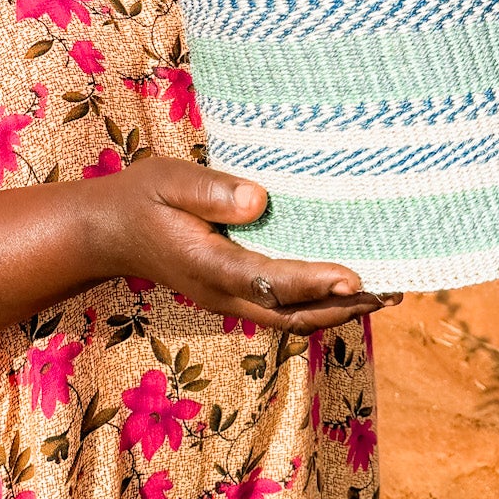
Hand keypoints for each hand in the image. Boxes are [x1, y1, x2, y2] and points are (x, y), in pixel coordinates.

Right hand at [91, 153, 399, 331]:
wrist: (107, 232)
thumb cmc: (140, 197)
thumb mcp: (167, 180)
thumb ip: (209, 191)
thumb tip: (258, 201)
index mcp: (208, 266)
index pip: (269, 281)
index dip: (314, 281)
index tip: (355, 278)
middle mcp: (222, 293)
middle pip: (290, 313)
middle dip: (341, 307)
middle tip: (391, 292)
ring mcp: (227, 299)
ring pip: (289, 318)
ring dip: (335, 311)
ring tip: (382, 296)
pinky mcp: (231, 294)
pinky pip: (280, 309)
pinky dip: (316, 305)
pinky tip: (342, 291)